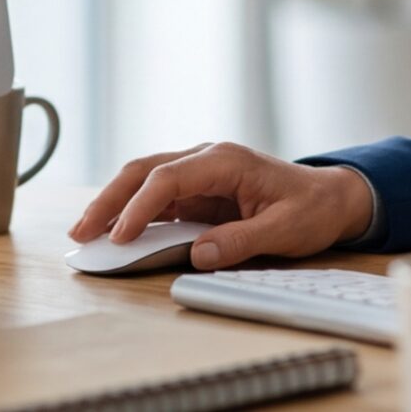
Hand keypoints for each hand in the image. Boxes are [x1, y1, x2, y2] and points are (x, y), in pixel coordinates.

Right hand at [68, 141, 374, 270]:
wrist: (329, 197)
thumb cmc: (311, 209)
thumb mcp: (284, 229)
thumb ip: (243, 240)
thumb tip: (199, 253)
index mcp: (226, 161)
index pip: (169, 178)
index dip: (140, 207)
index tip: (119, 236)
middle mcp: (207, 159)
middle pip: (144, 171)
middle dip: (109, 200)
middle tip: (81, 232)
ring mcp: (199, 172)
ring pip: (143, 180)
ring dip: (112, 203)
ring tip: (84, 233)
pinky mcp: (197, 190)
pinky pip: (156, 196)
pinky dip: (130, 211)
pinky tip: (112, 232)